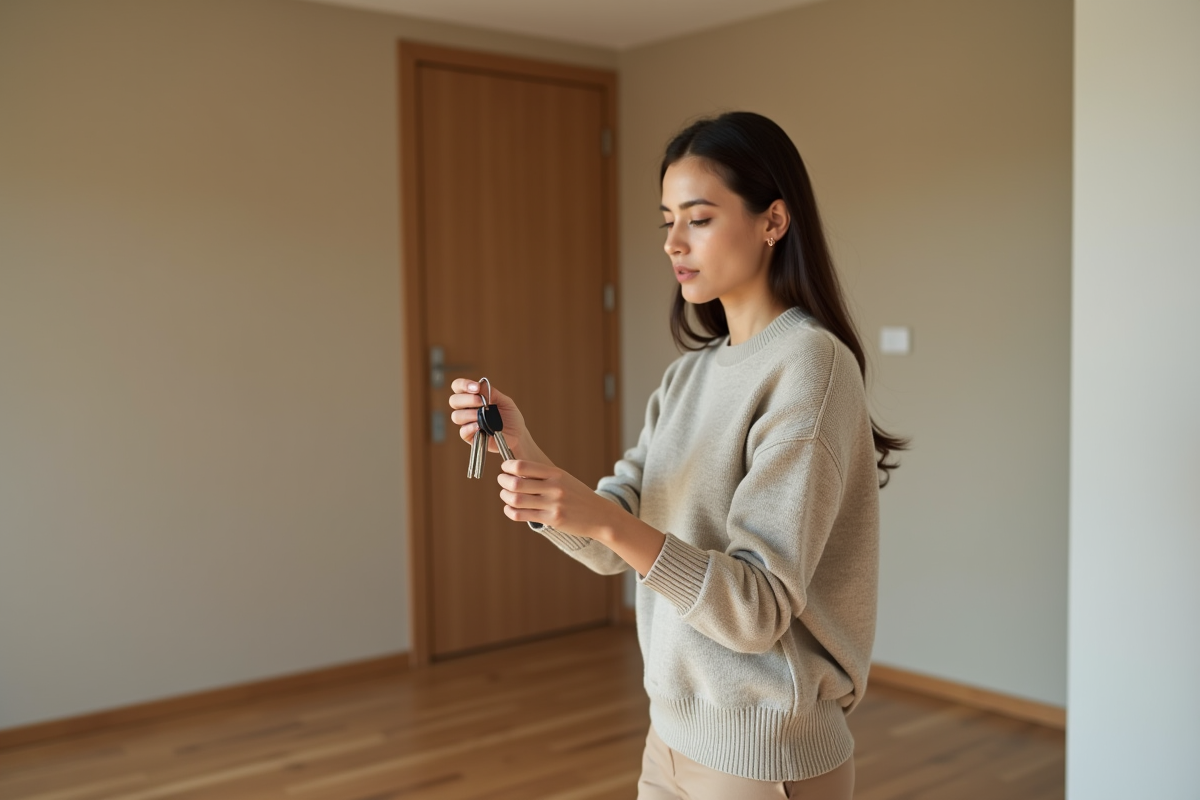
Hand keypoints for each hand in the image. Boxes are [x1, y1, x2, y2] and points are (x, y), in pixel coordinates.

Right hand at [447, 378, 547, 462]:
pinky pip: (463, 431)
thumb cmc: (510, 417)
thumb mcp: (505, 401)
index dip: (463, 385)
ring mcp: (467, 423)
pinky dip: (470, 427)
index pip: (458, 387)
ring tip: (482, 414)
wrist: (518, 435)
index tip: (476, 387)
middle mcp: (467, 409)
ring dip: (468, 413)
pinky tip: (480, 426)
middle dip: (467, 399)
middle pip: (454, 401)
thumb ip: (492, 393)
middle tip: (481, 401)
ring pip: (456, 416)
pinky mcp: (470, 437)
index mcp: (473, 397)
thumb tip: (480, 386)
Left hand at [497, 460, 620, 538]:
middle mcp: (554, 487)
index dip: (508, 466)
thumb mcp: (564, 479)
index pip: (523, 466)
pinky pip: (522, 515)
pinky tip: (511, 509)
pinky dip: (510, 511)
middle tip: (502, 481)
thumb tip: (515, 472)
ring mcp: (553, 504)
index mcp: (556, 473)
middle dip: (503, 481)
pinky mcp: (552, 520)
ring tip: (506, 496)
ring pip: (516, 500)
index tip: (505, 468)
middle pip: (516, 483)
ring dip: (505, 497)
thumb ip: (543, 475)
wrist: (600, 515)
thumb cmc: (578, 496)